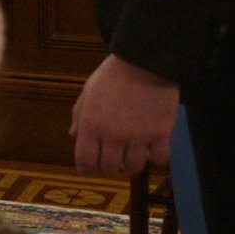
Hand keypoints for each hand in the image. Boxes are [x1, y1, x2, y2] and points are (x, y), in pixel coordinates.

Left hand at [70, 54, 179, 175]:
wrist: (144, 62)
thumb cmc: (112, 76)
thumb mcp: (87, 92)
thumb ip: (79, 115)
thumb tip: (73, 135)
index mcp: (91, 124)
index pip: (85, 160)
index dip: (86, 169)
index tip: (90, 171)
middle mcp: (112, 135)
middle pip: (109, 167)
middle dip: (109, 167)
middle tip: (113, 160)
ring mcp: (138, 136)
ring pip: (133, 168)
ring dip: (131, 165)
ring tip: (133, 156)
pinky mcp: (161, 134)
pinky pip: (159, 160)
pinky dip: (156, 160)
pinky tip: (153, 152)